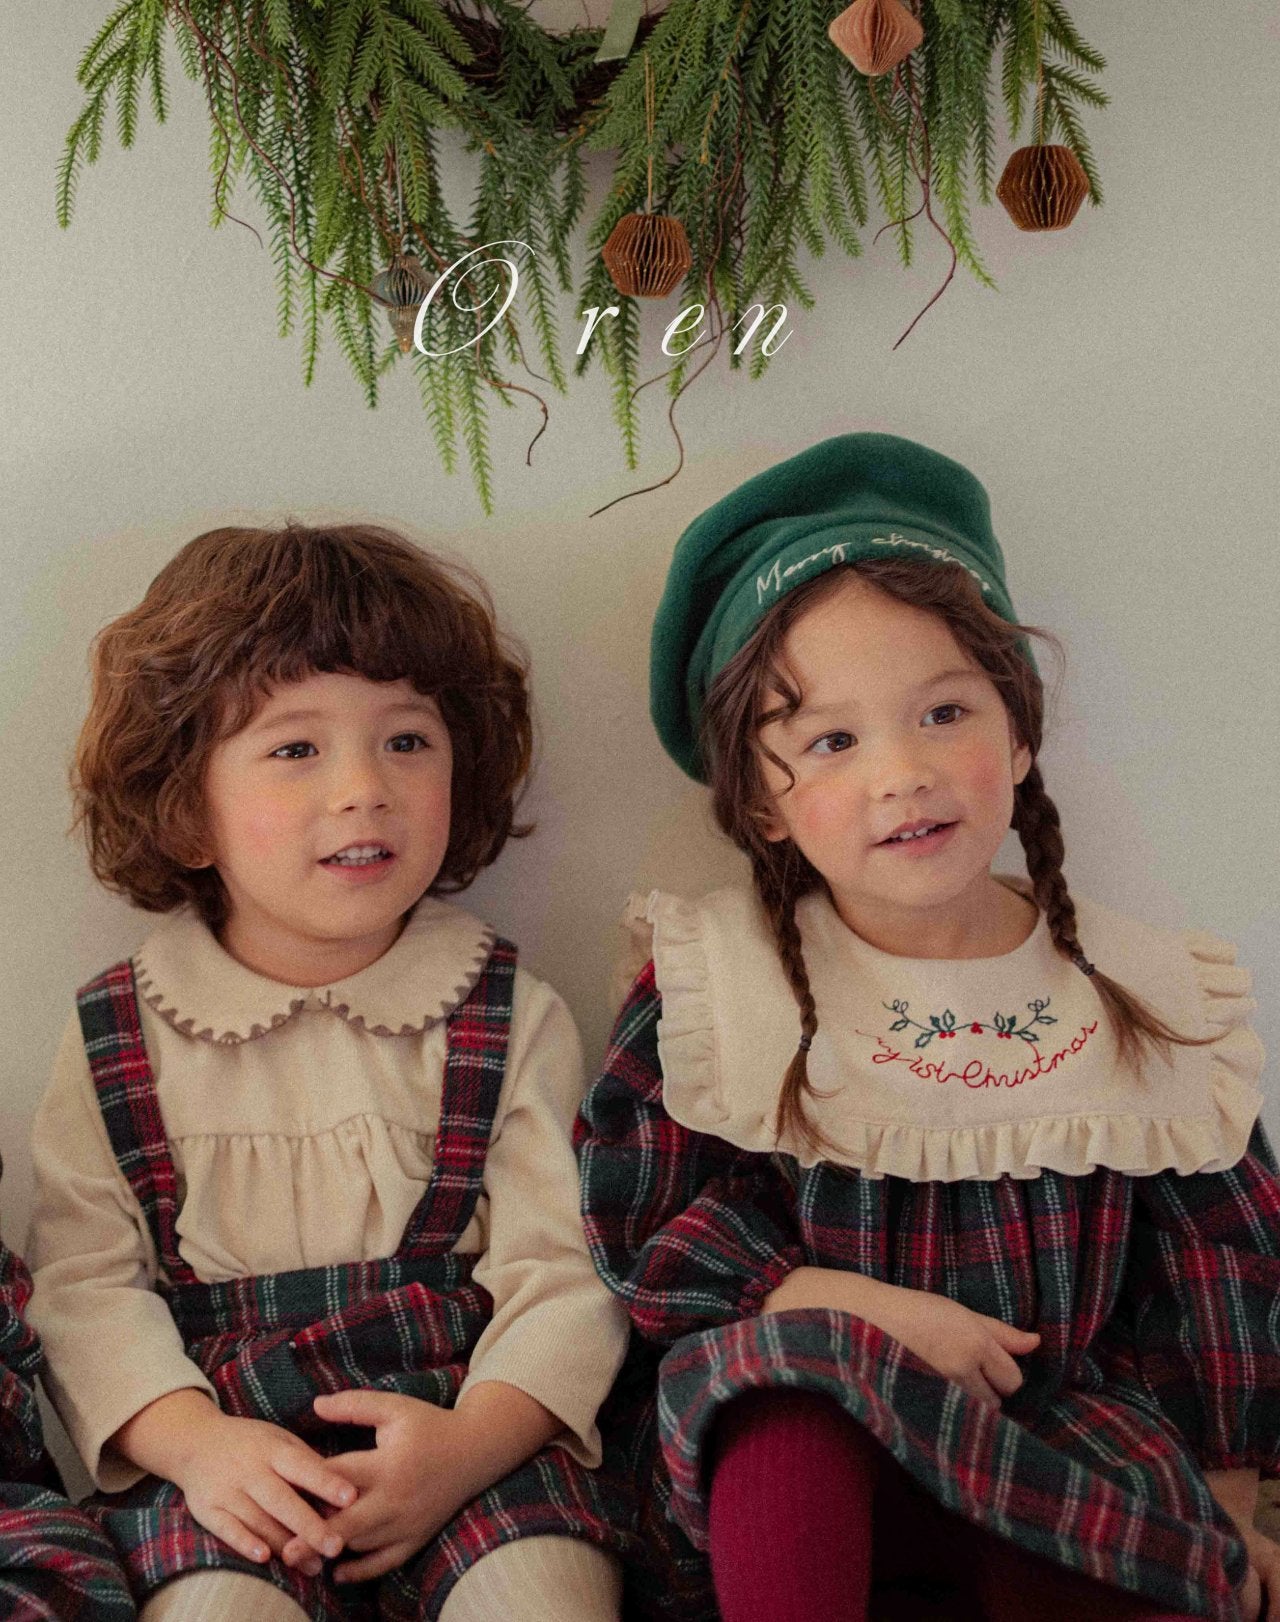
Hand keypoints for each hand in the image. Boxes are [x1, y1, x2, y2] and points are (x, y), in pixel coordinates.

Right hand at [166, 1407, 357, 1572]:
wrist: (196, 1441)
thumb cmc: (251, 1444)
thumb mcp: (278, 1440)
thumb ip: (306, 1461)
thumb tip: (340, 1485)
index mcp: (272, 1449)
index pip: (303, 1466)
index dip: (326, 1482)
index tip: (350, 1498)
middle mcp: (250, 1469)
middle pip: (282, 1500)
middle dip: (310, 1525)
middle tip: (336, 1547)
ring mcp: (227, 1490)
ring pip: (259, 1520)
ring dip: (286, 1544)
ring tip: (314, 1565)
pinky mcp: (208, 1510)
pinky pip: (228, 1529)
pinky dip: (246, 1543)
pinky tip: (265, 1558)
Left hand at [282, 1390, 490, 1583]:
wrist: (475, 1450)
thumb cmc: (429, 1425)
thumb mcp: (394, 1408)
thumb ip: (354, 1406)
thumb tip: (314, 1405)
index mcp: (388, 1464)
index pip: (340, 1479)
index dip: (310, 1486)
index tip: (282, 1493)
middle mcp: (396, 1499)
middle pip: (348, 1524)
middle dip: (315, 1536)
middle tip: (283, 1549)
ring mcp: (408, 1523)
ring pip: (362, 1545)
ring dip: (333, 1549)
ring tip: (301, 1554)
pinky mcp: (417, 1537)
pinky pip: (385, 1562)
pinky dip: (360, 1570)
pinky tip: (336, 1572)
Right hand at [858, 1284, 1039, 1407]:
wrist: (872, 1319)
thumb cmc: (920, 1309)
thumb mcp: (965, 1313)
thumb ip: (1002, 1332)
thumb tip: (1036, 1343)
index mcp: (974, 1343)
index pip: (1013, 1379)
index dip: (1005, 1370)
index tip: (988, 1359)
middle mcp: (961, 1368)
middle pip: (998, 1401)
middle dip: (991, 1388)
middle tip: (970, 1368)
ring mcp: (942, 1388)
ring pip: (978, 1411)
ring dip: (974, 1400)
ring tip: (954, 1378)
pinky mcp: (926, 1401)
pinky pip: (957, 1415)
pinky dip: (956, 1407)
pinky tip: (943, 1391)